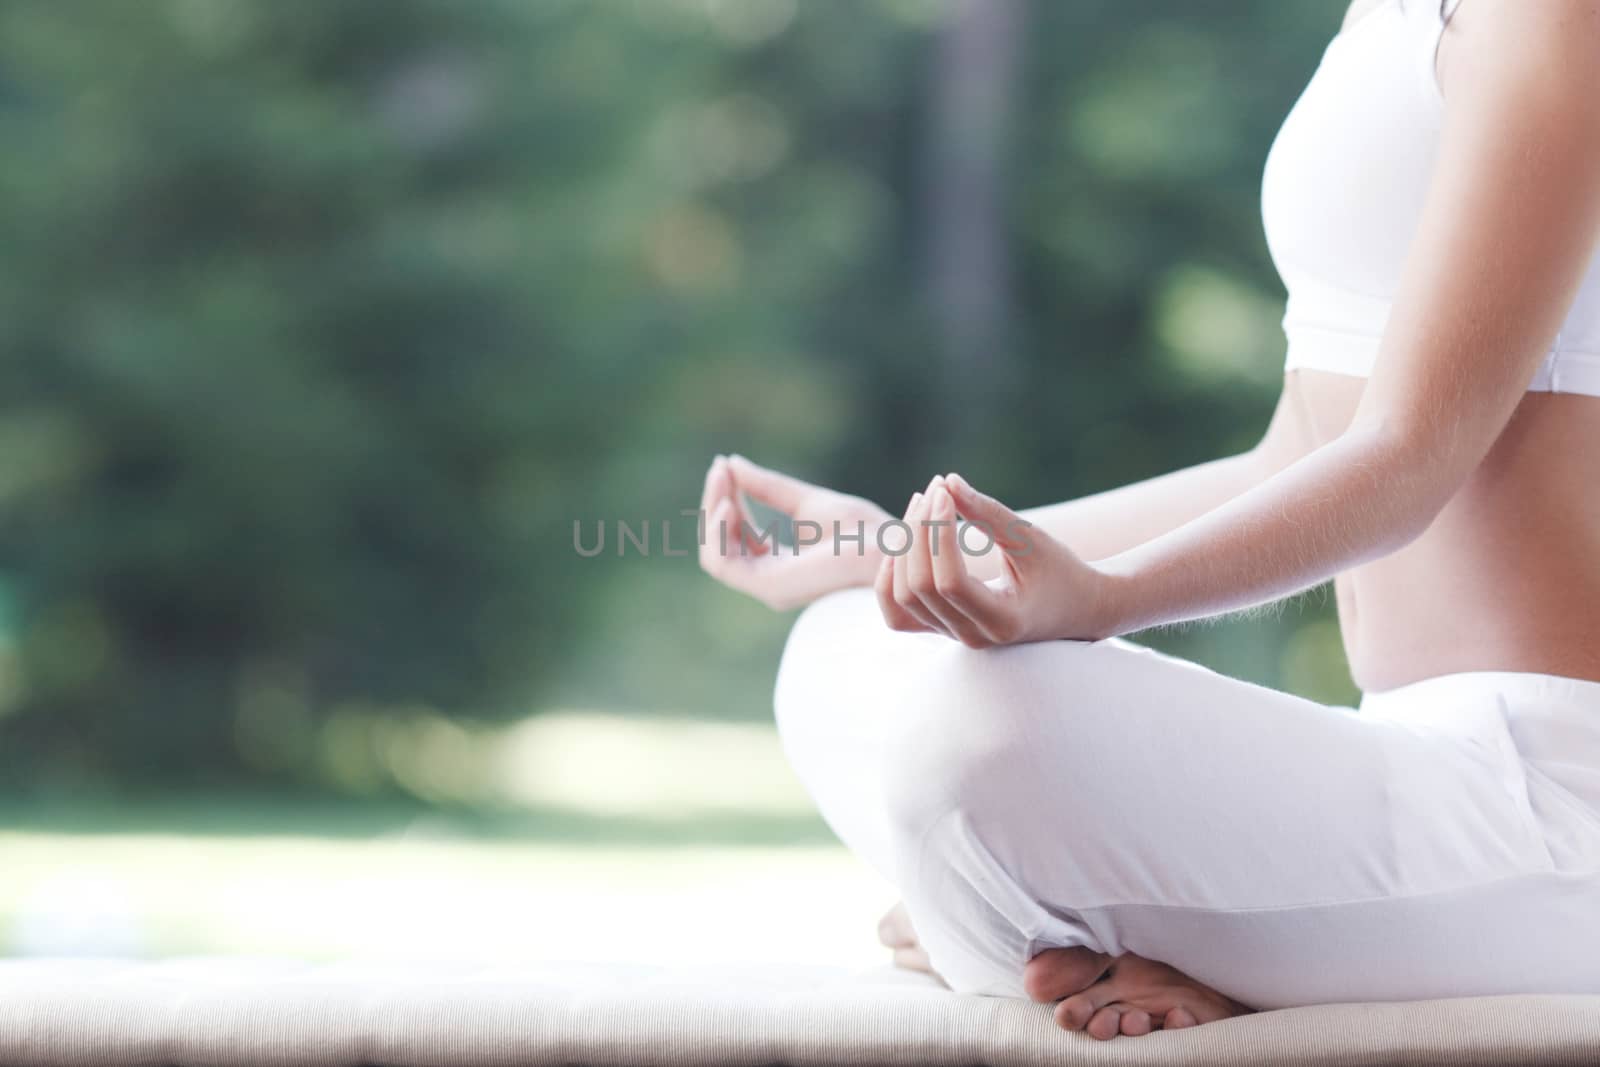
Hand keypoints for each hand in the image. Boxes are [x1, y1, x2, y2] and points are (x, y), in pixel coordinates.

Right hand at [698, 454, 889, 610]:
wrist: (889, 550)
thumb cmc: (863, 532)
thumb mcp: (807, 501)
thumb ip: (769, 488)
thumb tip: (732, 464)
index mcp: (781, 563)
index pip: (737, 534)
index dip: (726, 498)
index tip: (725, 465)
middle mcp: (771, 578)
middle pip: (721, 543)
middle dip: (716, 502)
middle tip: (720, 467)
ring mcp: (769, 586)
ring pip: (716, 553)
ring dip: (712, 514)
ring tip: (722, 479)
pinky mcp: (770, 586)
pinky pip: (724, 564)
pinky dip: (719, 534)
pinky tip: (729, 504)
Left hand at [874, 473, 1115, 646]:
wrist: (1077, 609)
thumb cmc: (1060, 571)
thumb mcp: (1031, 540)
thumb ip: (989, 514)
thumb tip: (947, 481)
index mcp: (1002, 621)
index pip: (950, 581)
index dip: (938, 533)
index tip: (944, 491)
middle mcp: (973, 636)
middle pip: (919, 588)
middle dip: (918, 533)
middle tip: (935, 489)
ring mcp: (953, 637)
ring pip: (902, 599)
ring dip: (903, 548)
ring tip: (922, 504)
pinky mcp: (942, 628)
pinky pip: (898, 613)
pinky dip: (891, 579)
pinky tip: (904, 543)